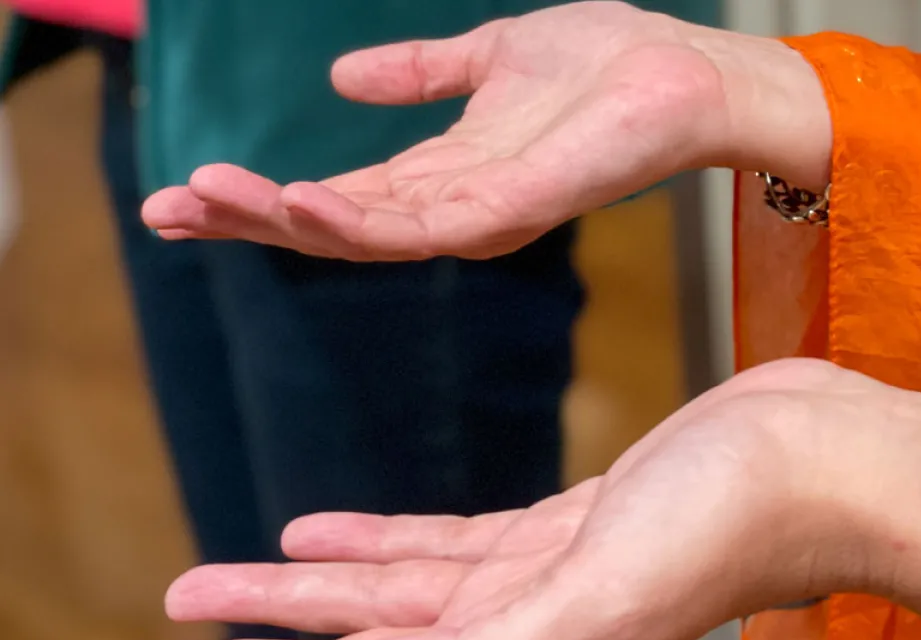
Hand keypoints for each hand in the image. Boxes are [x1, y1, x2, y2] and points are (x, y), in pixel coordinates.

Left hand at [110, 361, 920, 639]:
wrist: (816, 456)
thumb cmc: (729, 528)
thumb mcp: (593, 605)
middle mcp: (518, 633)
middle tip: (159, 625)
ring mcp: (537, 579)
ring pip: (388, 595)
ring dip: (299, 591)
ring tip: (212, 579)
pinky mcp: (559, 528)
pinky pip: (445, 545)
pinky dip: (376, 543)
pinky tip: (319, 534)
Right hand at [140, 1, 830, 260]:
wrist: (685, 73)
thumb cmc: (604, 67)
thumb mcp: (491, 57)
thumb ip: (423, 74)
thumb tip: (341, 78)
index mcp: (443, 174)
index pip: (337, 195)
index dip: (263, 197)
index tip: (185, 189)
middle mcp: (456, 207)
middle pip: (337, 225)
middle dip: (251, 219)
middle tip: (167, 210)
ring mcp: (486, 214)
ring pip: (369, 233)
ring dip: (288, 220)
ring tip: (213, 198)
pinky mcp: (520, 207)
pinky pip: (430, 225)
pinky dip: (362, 219)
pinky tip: (305, 200)